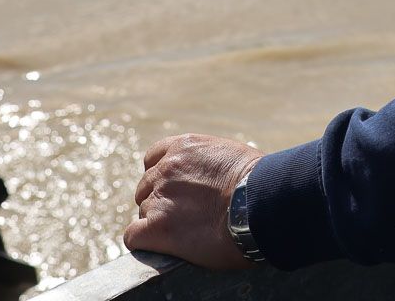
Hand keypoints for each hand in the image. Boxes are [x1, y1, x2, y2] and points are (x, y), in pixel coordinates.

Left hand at [125, 133, 264, 268]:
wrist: (260, 203)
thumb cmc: (260, 183)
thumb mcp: (232, 156)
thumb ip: (210, 163)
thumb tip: (215, 179)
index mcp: (183, 147)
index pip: (153, 159)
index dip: (161, 178)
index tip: (176, 191)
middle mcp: (166, 169)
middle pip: (147, 188)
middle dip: (161, 201)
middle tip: (184, 217)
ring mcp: (159, 198)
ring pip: (144, 213)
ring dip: (159, 223)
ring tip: (186, 234)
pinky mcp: (158, 228)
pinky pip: (134, 236)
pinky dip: (144, 242)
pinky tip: (161, 246)